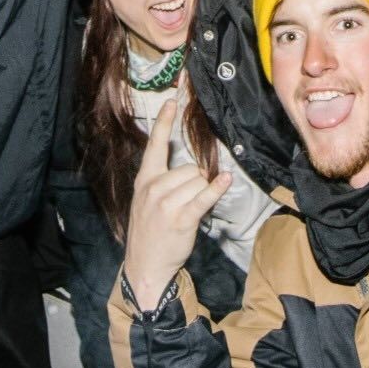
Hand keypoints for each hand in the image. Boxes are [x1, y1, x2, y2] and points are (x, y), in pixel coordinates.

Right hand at [121, 98, 230, 308]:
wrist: (144, 265)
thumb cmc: (149, 232)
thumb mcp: (146, 202)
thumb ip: (162, 181)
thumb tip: (191, 169)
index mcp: (144, 180)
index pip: (155, 146)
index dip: (163, 123)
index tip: (171, 102)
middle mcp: (153, 188)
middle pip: (189, 167)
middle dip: (195, 181)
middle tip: (187, 202)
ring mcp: (167, 203)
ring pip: (198, 181)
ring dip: (202, 193)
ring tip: (189, 211)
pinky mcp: (182, 218)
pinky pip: (204, 196)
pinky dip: (216, 188)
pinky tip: (224, 180)